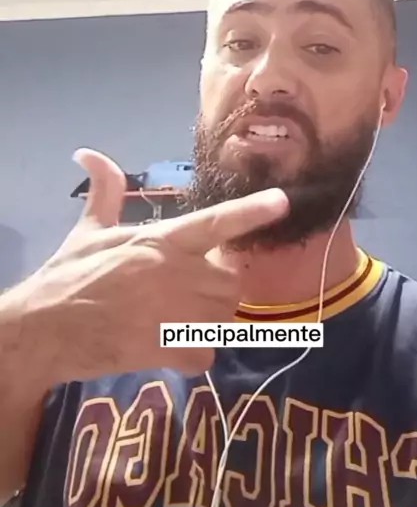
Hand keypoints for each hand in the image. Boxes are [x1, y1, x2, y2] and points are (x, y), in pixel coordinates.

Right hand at [32, 149, 288, 380]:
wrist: (45, 329)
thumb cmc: (68, 275)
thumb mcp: (88, 230)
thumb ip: (104, 192)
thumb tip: (88, 153)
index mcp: (161, 241)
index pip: (215, 223)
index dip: (251, 211)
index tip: (281, 201)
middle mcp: (176, 274)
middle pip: (230, 281)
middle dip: (216, 286)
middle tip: (187, 290)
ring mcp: (176, 315)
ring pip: (223, 317)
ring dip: (207, 319)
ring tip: (175, 318)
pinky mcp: (169, 350)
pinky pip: (206, 353)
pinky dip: (194, 354)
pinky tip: (169, 347)